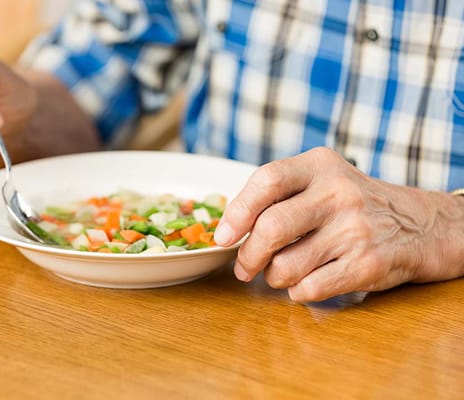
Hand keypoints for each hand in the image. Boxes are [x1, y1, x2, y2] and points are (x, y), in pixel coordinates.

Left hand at [214, 147, 463, 301]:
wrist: (419, 224)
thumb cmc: (352, 203)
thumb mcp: (321, 179)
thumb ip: (278, 195)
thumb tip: (229, 228)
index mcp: (320, 166)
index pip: (267, 181)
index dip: (237, 212)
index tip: (223, 237)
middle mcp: (339, 193)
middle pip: (271, 227)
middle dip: (247, 256)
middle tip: (243, 268)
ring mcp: (355, 230)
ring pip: (285, 266)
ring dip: (272, 277)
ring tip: (280, 273)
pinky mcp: (367, 265)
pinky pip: (309, 289)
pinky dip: (296, 292)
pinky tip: (304, 283)